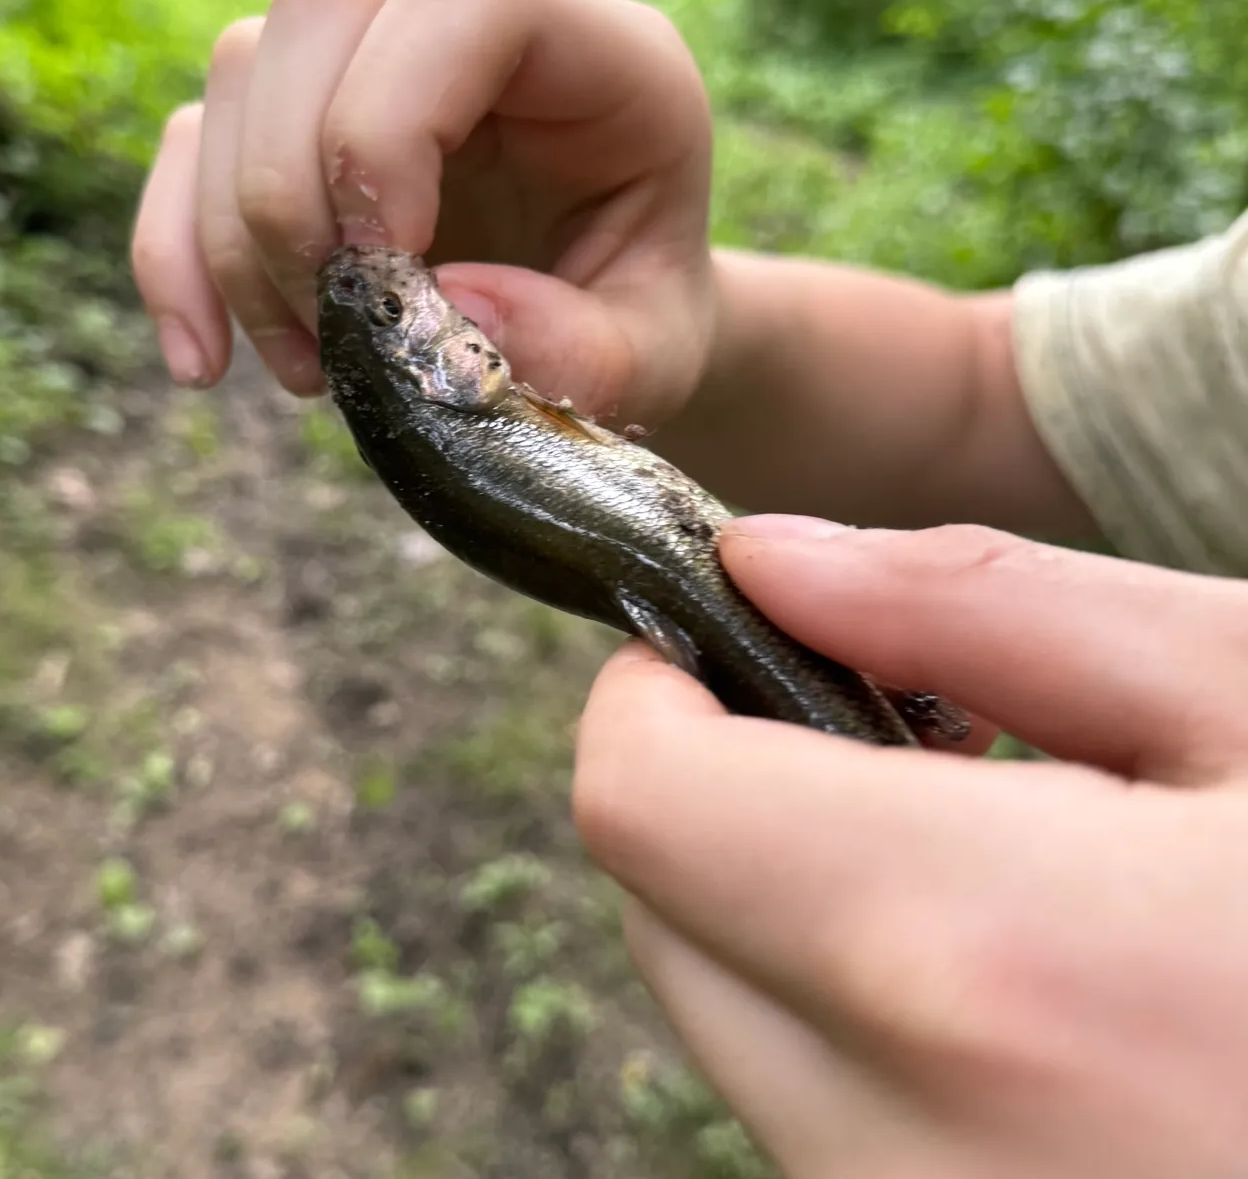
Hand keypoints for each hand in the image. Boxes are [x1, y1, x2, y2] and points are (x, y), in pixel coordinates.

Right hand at [130, 0, 715, 426]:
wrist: (605, 323)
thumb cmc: (641, 323)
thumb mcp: (658, 360)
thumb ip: (588, 351)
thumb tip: (447, 308)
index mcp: (599, 54)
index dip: (394, 115)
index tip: (391, 261)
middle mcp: (470, 21)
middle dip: (297, 182)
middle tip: (340, 328)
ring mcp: (370, 55)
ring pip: (242, 65)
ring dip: (241, 235)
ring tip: (310, 367)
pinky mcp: (296, 115)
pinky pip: (190, 142)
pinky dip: (176, 254)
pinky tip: (205, 362)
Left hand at [573, 518, 1247, 1178]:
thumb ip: (980, 612)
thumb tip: (769, 560)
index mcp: (978, 965)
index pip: (636, 801)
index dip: (659, 693)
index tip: (735, 640)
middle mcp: (913, 1163)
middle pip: (667, 919)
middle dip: (730, 799)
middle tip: (899, 740)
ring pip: (740, 1033)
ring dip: (806, 917)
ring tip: (1011, 866)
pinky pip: (835, 1134)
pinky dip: (879, 1036)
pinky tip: (1043, 999)